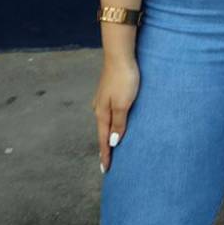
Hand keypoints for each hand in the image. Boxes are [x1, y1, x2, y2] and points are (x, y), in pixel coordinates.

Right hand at [93, 54, 139, 172]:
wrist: (120, 54)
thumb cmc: (124, 79)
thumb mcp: (123, 104)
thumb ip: (118, 123)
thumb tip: (113, 141)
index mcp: (102, 113)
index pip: (104, 139)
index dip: (106, 154)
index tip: (106, 170)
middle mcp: (99, 107)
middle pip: (103, 131)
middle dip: (106, 146)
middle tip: (108, 162)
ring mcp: (104, 98)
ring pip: (106, 121)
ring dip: (109, 134)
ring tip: (112, 145)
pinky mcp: (110, 91)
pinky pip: (111, 111)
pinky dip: (113, 122)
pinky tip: (116, 121)